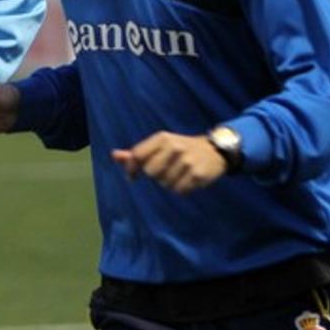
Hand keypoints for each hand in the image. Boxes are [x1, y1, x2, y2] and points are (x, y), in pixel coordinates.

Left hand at [111, 131, 225, 193]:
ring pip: (164, 183)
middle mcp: (174, 147)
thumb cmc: (180, 148)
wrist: (215, 150)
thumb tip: (114, 156)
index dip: (131, 168)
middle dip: (154, 176)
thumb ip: (137, 152)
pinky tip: (186, 180)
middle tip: (163, 172)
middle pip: (150, 172)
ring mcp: (187, 161)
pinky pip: (179, 191)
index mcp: (162, 138)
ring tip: (177, 174)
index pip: (137, 155)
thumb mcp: (160, 145)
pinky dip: (180, 189)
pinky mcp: (197, 174)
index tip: (132, 176)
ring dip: (167, 183)